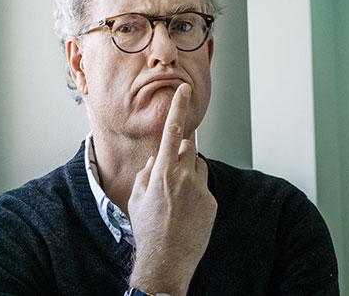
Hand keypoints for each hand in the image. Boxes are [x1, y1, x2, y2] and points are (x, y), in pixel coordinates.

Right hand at [127, 83, 217, 295]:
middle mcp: (184, 176)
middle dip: (181, 153)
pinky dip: (196, 193)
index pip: (172, 131)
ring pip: (198, 167)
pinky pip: (204, 187)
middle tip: (171, 174)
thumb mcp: (136, 196)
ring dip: (189, 173)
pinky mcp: (212, 202)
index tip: (184, 90)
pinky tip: (186, 212)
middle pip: (189, 148)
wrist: (165, 259)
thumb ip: (146, 172)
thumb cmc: (147, 227)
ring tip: (177, 198)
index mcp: (163, 171)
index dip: (178, 108)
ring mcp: (201, 189)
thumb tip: (155, 161)